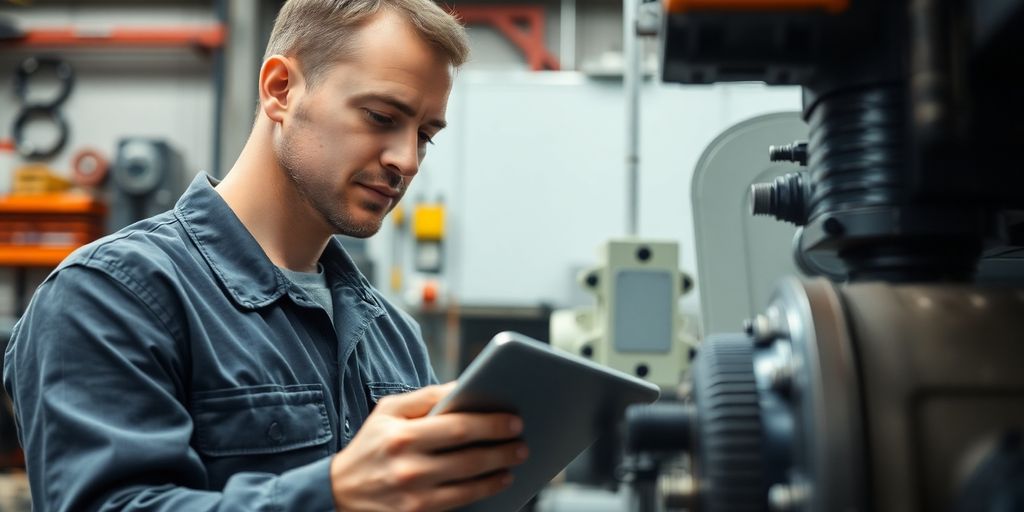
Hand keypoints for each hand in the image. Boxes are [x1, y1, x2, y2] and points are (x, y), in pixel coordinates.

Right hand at [330, 382, 527, 511]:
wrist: (339, 493)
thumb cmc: (372, 445)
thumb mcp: (388, 411)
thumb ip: (426, 396)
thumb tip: (464, 385)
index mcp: (402, 436)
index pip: (458, 427)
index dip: (490, 424)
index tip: (514, 419)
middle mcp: (408, 468)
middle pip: (469, 458)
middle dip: (502, 449)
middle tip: (523, 441)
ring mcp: (414, 497)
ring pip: (469, 485)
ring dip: (498, 472)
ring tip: (515, 460)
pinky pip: (459, 503)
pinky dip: (483, 492)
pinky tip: (498, 481)